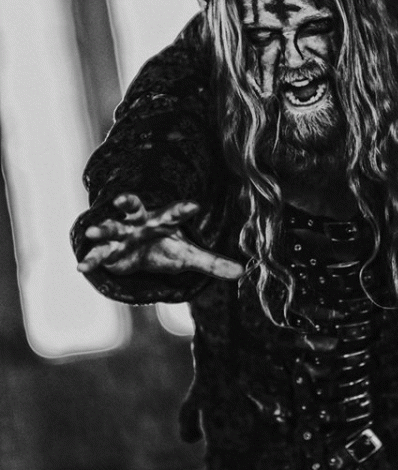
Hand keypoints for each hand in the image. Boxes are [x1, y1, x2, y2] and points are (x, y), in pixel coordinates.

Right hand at [77, 193, 243, 279]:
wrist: (137, 251)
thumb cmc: (164, 247)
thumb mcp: (189, 255)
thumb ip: (212, 262)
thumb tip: (243, 271)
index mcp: (161, 221)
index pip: (174, 213)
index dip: (182, 209)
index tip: (194, 205)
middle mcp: (139, 223)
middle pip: (134, 210)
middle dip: (127, 203)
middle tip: (122, 198)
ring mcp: (122, 236)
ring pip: (111, 228)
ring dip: (102, 229)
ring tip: (93, 231)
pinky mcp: (110, 252)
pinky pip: (99, 255)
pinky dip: (90, 260)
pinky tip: (80, 267)